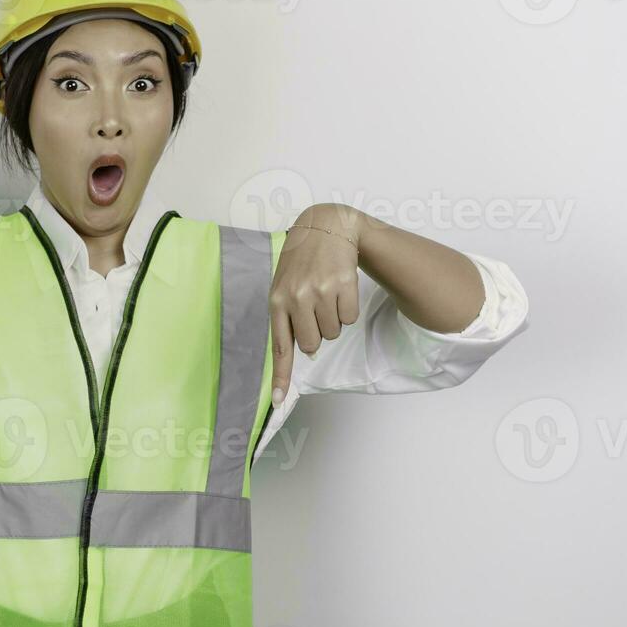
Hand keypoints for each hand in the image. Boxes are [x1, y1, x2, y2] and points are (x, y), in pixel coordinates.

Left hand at [268, 204, 365, 404]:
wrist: (325, 226)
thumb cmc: (301, 261)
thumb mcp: (283, 285)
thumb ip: (288, 318)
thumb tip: (306, 352)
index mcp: (277, 301)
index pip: (279, 347)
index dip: (280, 377)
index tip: (278, 401)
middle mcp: (296, 298)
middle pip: (312, 345)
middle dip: (317, 334)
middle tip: (316, 309)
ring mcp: (320, 292)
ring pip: (333, 333)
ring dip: (333, 319)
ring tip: (326, 293)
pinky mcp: (343, 286)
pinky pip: (349, 318)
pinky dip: (347, 308)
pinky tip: (340, 287)